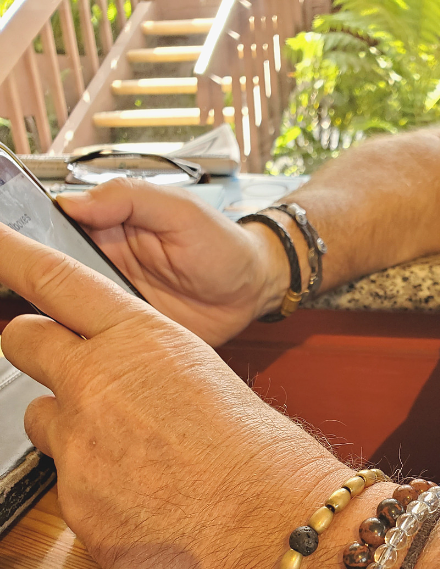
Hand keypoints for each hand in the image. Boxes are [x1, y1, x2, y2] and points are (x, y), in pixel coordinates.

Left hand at [0, 222, 351, 568]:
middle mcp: (95, 383)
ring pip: (41, 421)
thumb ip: (145, 366)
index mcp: (139, 340)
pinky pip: (66, 485)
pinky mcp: (73, 504)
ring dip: (69, 429)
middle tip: (61, 367)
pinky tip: (140, 502)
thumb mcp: (203, 378)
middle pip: (22, 341)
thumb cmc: (258, 453)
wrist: (273, 527)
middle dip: (32, 346)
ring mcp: (77, 445)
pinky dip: (94, 490)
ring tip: (126, 455)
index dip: (12, 256)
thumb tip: (119, 375)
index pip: (56, 280)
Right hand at [57, 179, 288, 345]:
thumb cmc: (223, 246)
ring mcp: (118, 300)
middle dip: (47, 285)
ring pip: (74, 309)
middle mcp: (108, 264)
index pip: (59, 229)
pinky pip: (102, 338)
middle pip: (58, 274)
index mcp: (112, 227)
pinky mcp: (131, 332)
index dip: (42, 240)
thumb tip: (72, 201)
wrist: (252, 292)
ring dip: (69, 316)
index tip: (32, 253)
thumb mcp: (179, 211)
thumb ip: (128, 197)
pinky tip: (94, 345)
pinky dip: (95, 342)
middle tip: (52, 292)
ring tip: (71, 320)